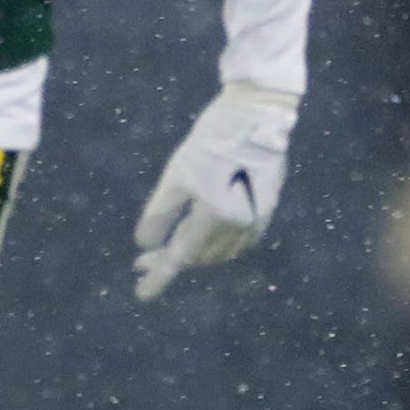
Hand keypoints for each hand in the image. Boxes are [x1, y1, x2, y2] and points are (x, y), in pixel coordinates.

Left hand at [132, 85, 295, 299]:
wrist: (257, 115)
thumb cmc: (210, 142)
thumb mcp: (176, 177)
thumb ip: (160, 214)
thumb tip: (144, 245)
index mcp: (215, 216)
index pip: (180, 256)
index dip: (159, 276)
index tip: (142, 293)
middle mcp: (240, 224)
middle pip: (199, 256)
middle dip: (170, 260)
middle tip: (144, 260)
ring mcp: (258, 218)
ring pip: (221, 252)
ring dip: (194, 255)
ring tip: (168, 251)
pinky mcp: (267, 208)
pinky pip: (240, 241)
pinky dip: (217, 246)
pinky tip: (203, 238)